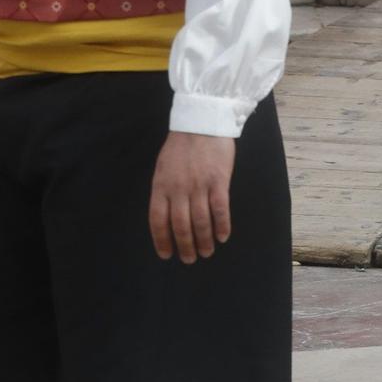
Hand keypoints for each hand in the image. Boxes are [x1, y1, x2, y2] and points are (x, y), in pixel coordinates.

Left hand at [149, 131, 235, 262]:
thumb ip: (165, 190)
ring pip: (200, 221)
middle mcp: (178, 190)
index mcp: (161, 187)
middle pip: (180, 226)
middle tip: (190, 259)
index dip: (162, 240)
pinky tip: (223, 236)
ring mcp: (199, 186)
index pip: (158, 221)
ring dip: (204, 240)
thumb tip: (168, 214)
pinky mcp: (219, 181)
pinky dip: (222, 226)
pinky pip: (220, 209)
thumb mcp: (163, 167)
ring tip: (207, 252)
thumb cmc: (181, 145)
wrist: (202, 123)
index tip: (167, 255)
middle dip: (185, 246)